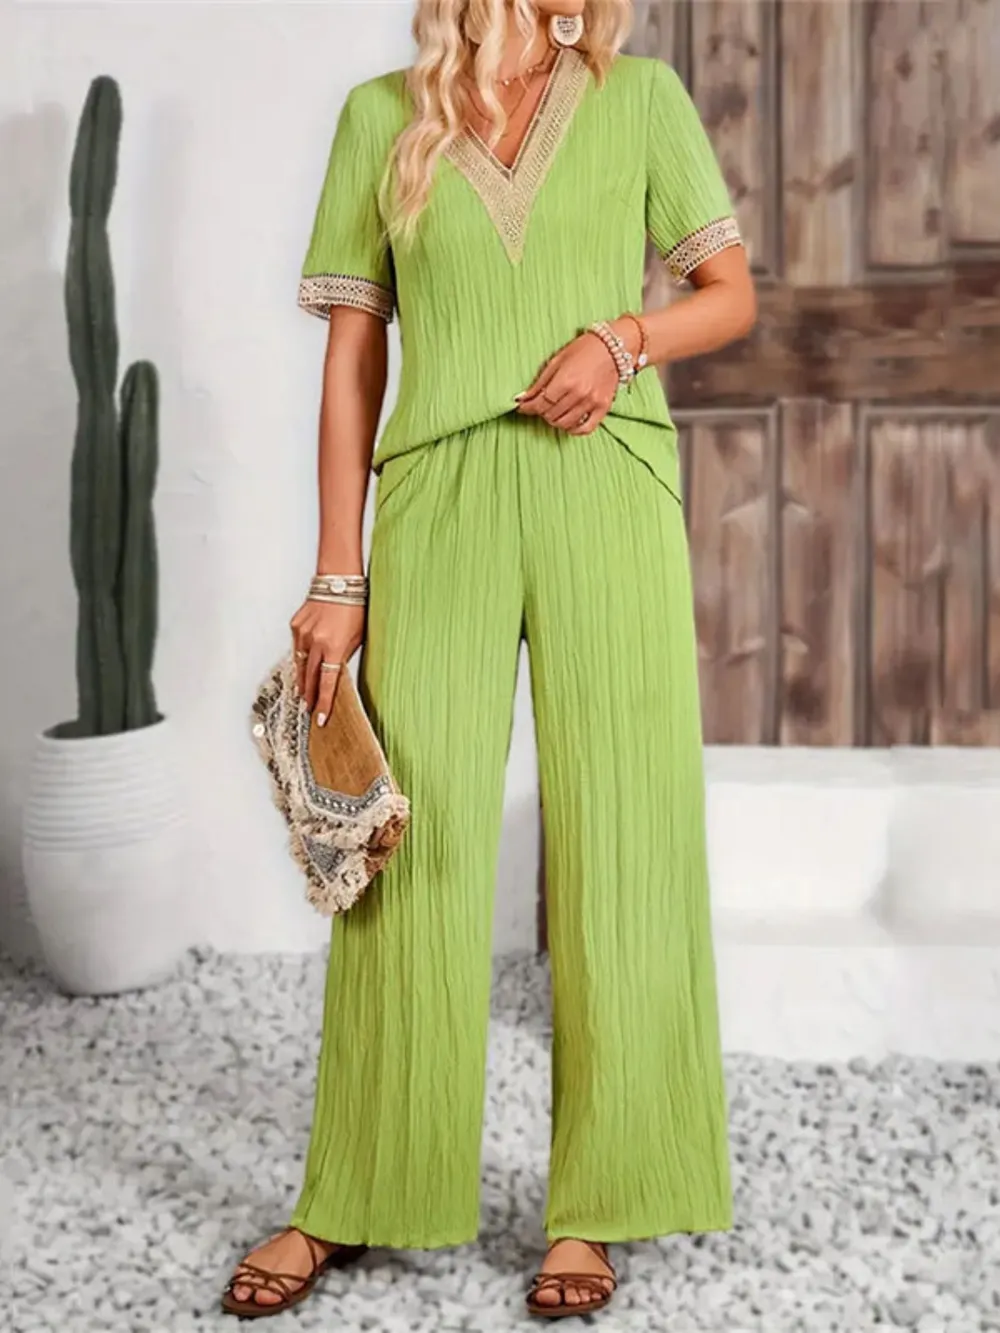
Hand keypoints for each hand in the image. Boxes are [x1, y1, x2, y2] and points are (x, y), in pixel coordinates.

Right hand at [289, 599, 365, 725]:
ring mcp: (303, 633)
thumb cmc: (354, 607)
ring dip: (302, 680)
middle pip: (310, 677)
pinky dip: (300, 658)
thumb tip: (336, 673)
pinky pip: (297, 648)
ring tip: (303, 694)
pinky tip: (302, 666)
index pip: (327, 683)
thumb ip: (345, 656)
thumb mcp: (358, 636)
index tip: (320, 718)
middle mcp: (315, 642)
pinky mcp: (296, 625)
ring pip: (300, 664)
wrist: (339, 582)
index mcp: (334, 647)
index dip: (324, 703)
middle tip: (309, 709)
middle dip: (310, 695)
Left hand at [514, 330, 619, 433]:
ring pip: (565, 424)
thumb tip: (521, 398)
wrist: (613, 348)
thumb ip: (539, 382)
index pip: (540, 404)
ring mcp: (592, 403)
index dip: (528, 408)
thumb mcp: (556, 361)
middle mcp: (578, 394)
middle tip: (541, 404)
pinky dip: (574, 430)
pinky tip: (569, 423)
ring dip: (555, 420)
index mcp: (565, 381)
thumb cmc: (583, 350)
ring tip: (554, 411)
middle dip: (541, 411)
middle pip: (551, 415)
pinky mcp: (603, 408)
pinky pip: (585, 429)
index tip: (522, 407)